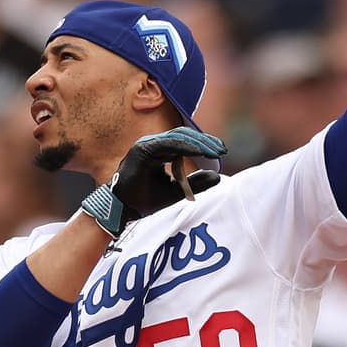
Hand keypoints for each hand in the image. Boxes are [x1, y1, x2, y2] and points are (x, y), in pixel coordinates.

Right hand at [81, 127, 225, 237]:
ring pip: (177, 137)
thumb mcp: (178, 191)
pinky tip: (199, 152)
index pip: (185, 141)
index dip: (204, 144)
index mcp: (160, 151)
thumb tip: (217, 177)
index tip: (221, 152)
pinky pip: (167, 144)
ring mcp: (146, 145)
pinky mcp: (142, 150)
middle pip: (184, 136)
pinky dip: (184, 147)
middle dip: (205, 141)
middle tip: (222, 150)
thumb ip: (196, 183)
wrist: (124, 210)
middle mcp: (153, 144)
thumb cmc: (146, 200)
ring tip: (214, 152)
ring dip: (198, 144)